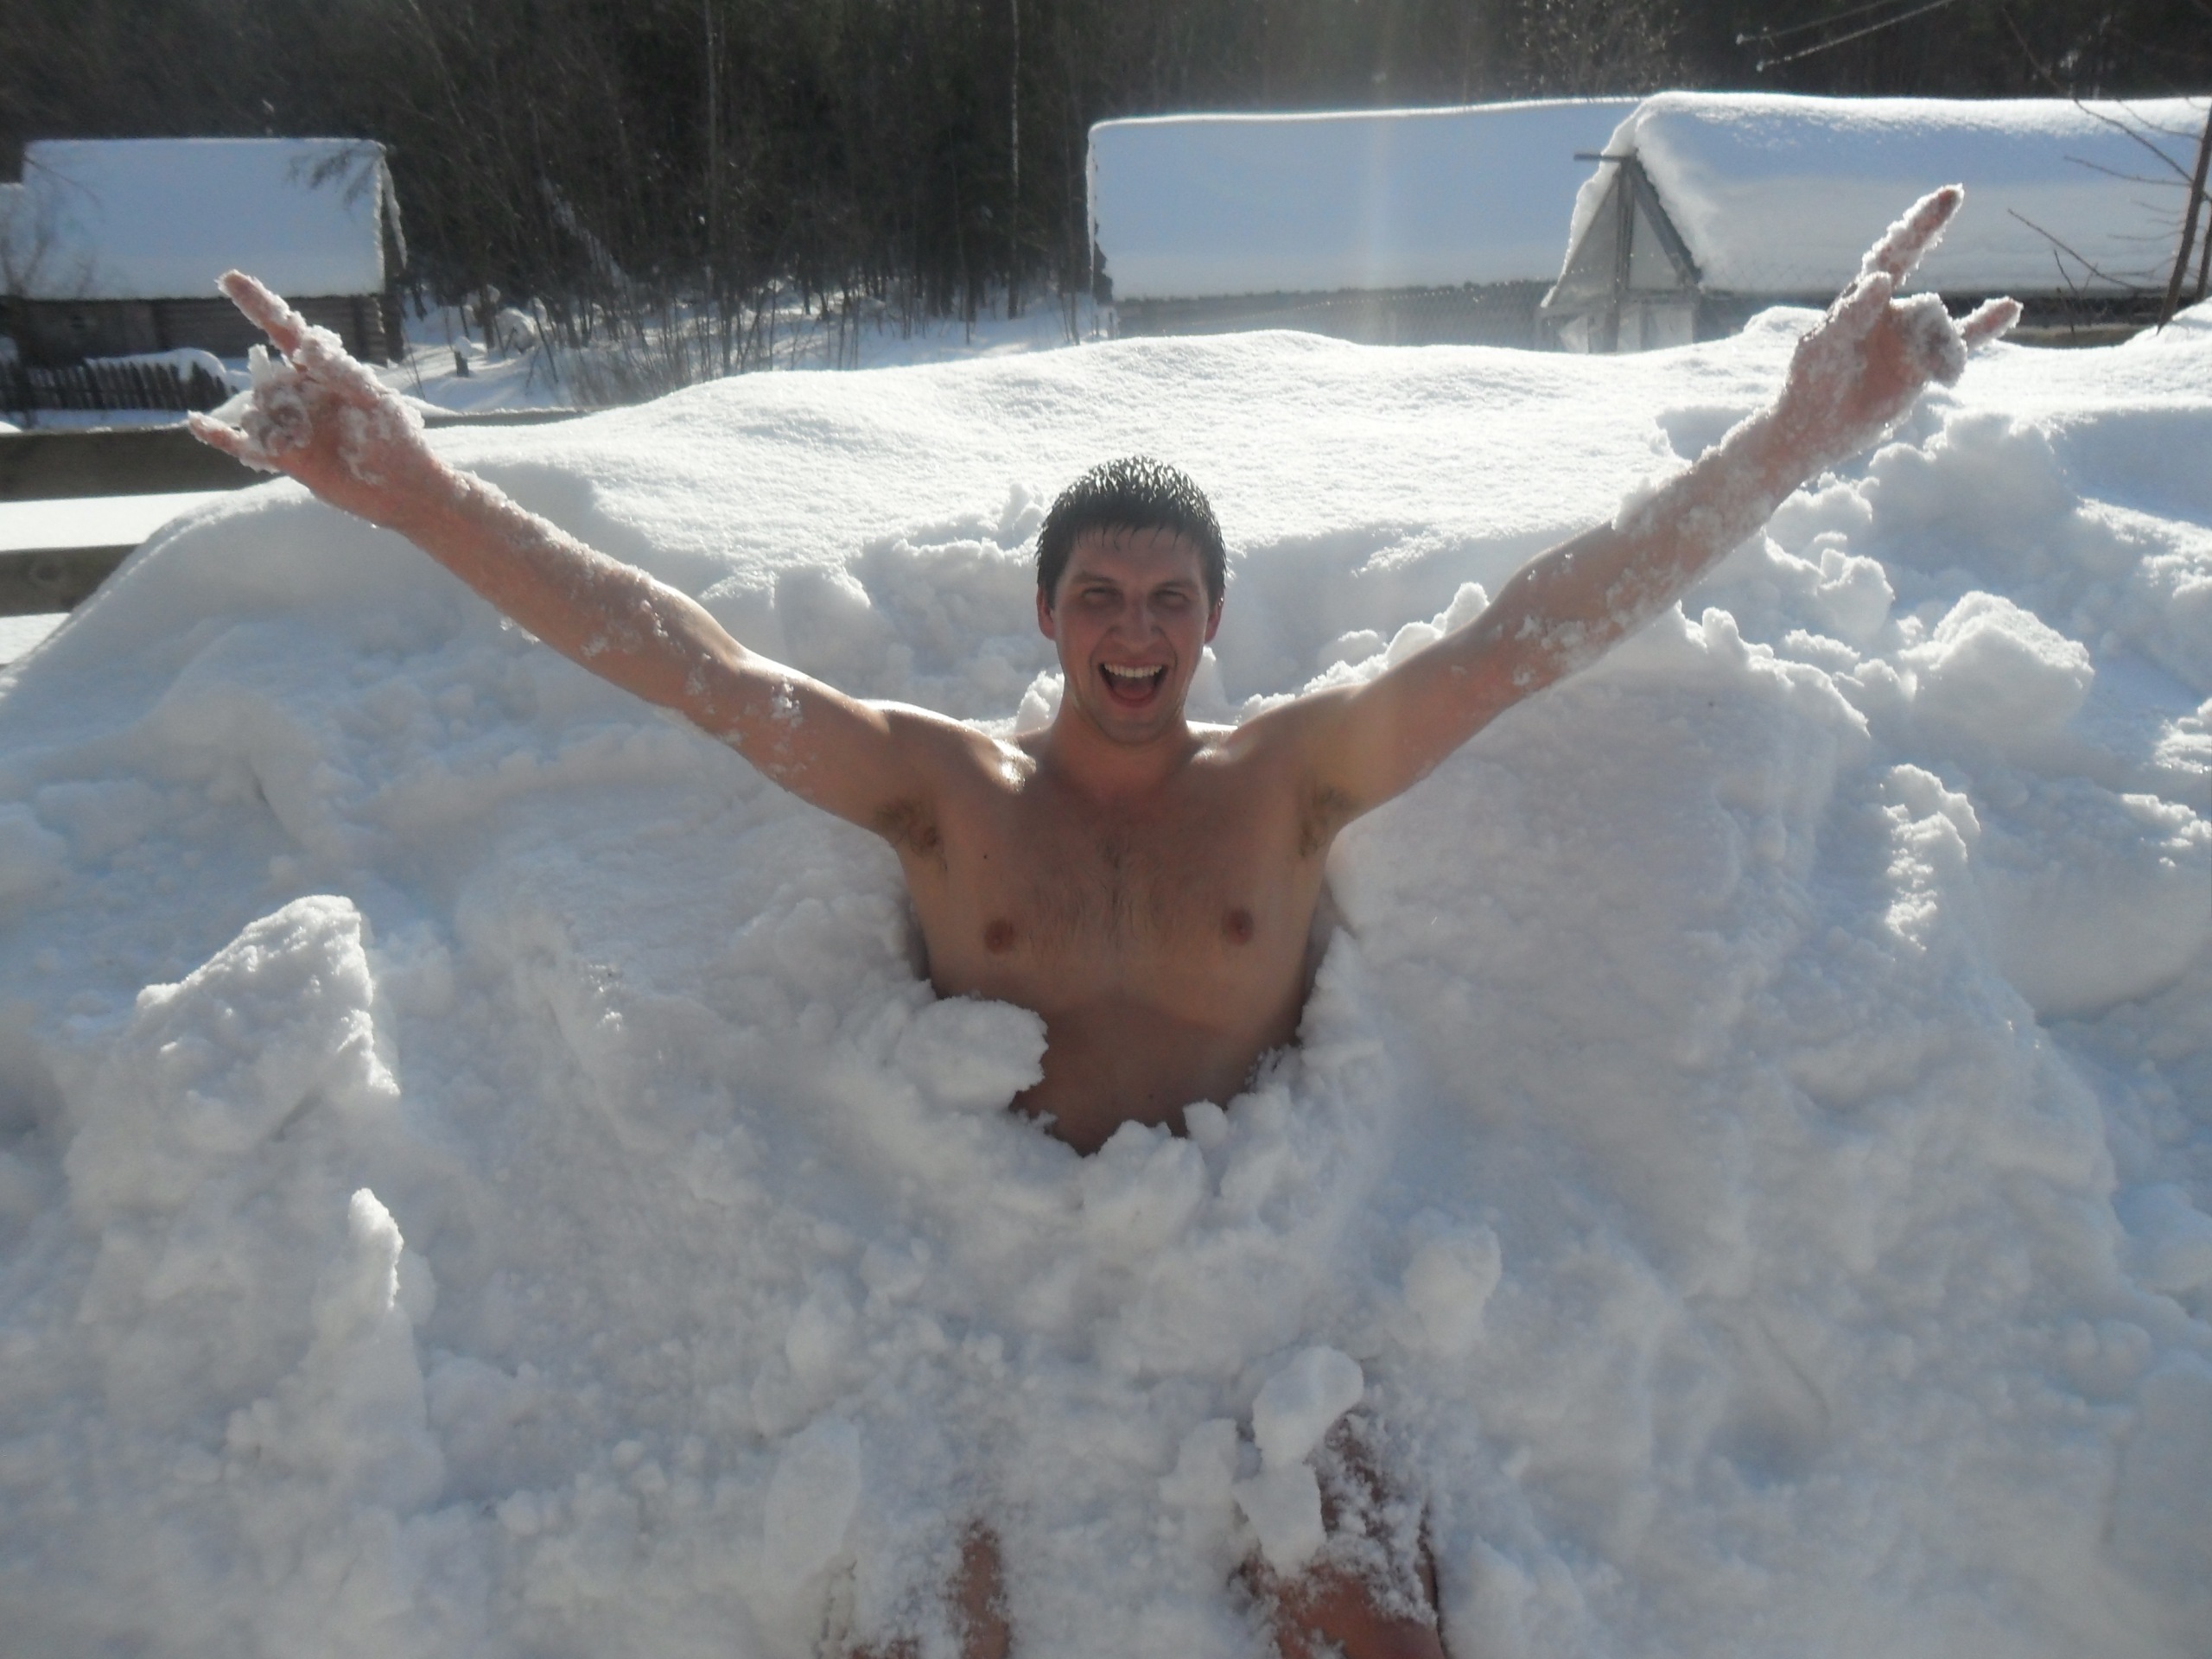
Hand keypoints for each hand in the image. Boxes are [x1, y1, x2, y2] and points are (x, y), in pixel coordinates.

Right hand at [188, 271, 455, 531]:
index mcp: (322, 373)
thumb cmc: (398, 439)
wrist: (404, 489)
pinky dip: (219, 435)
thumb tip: (306, 344)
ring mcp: (291, 425)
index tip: (229, 279)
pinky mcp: (286, 458)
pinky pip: (244, 444)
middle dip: (280, 397)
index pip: (284, 332)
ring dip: (272, 425)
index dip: (258, 305)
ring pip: (255, 413)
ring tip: (302, 442)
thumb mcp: (374, 400)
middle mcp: (301, 394)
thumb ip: (340, 373)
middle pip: (265, 380)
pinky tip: (195, 423)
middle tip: (312, 422)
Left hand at [1766, 187, 2019, 480]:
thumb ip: (1850, 316)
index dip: (1922, 225)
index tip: (1950, 195)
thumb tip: (1881, 279)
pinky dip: (1985, 327)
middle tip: (1945, 234)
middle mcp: (1892, 312)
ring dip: (1943, 356)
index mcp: (1863, 299)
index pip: (1895, 254)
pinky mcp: (1923, 368)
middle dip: (1930, 325)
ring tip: (1941, 376)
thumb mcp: (1823, 350)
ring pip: (1943, 336)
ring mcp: (1911, 339)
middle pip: (1927, 310)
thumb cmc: (1810, 383)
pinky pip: (1961, 343)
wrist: (1814, 430)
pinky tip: (2010, 308)